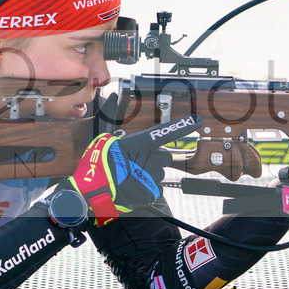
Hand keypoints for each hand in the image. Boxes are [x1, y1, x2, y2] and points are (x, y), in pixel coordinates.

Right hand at [71, 114, 201, 224]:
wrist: (92, 189)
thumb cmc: (97, 162)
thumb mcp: (103, 136)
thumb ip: (111, 116)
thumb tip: (113, 97)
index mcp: (139, 143)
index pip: (163, 133)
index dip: (182, 126)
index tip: (196, 121)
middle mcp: (149, 159)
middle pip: (164, 158)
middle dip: (156, 160)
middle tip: (137, 164)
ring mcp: (151, 176)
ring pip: (159, 174)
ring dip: (149, 176)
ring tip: (131, 177)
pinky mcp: (150, 192)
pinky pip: (155, 189)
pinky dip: (147, 190)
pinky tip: (133, 187)